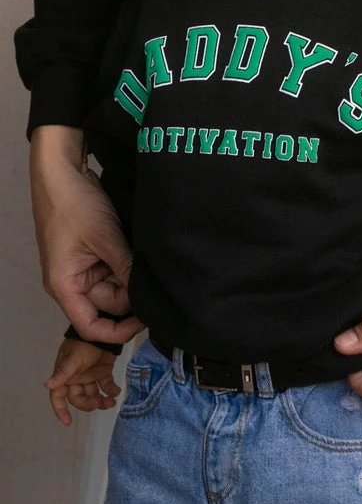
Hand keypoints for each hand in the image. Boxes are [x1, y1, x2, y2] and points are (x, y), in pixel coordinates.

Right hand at [30, 126, 143, 343]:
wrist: (63, 172)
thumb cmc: (74, 204)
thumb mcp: (106, 237)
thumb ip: (126, 268)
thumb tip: (147, 293)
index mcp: (65, 285)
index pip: (90, 326)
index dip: (118, 331)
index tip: (145, 321)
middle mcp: (71, 281)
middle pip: (107, 304)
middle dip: (130, 294)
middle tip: (155, 279)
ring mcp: (82, 267)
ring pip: (114, 285)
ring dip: (130, 276)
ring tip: (148, 262)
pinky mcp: (92, 253)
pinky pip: (113, 268)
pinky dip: (126, 264)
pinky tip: (140, 255)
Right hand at [45, 340, 121, 425]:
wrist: (104, 327)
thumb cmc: (84, 342)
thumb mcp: (73, 358)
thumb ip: (63, 372)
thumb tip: (47, 385)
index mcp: (65, 375)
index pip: (58, 396)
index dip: (60, 410)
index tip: (68, 421)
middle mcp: (76, 377)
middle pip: (78, 398)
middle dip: (88, 404)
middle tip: (99, 402)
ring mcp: (90, 375)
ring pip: (93, 394)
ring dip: (101, 400)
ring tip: (111, 401)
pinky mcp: (103, 371)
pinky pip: (106, 385)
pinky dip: (111, 390)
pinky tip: (117, 391)